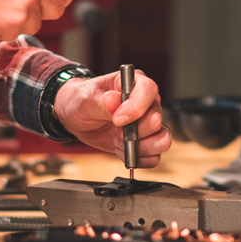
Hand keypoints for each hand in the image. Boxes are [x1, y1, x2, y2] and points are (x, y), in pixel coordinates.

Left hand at [53, 70, 170, 166]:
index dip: (136, 107)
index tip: (117, 119)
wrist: (78, 118)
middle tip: (115, 130)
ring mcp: (150, 124)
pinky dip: (137, 158)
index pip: (149, 90)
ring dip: (138, 147)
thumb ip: (102, 101)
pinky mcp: (147, 143)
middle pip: (156, 120)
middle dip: (133, 132)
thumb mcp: (87, 99)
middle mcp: (148, 103)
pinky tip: (122, 150)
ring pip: (161, 141)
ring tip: (119, 140)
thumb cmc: (84, 100)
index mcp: (135, 83)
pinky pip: (154, 158)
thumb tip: (113, 100)